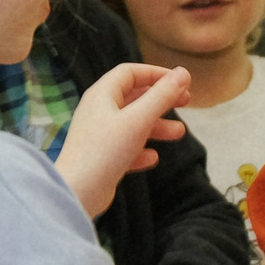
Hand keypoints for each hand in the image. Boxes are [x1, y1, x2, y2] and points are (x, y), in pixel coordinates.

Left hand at [56, 63, 189, 217]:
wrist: (77, 192)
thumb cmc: (106, 151)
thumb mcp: (139, 120)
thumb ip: (162, 95)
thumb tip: (183, 73)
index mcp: (102, 95)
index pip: (131, 72)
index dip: (157, 73)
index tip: (181, 81)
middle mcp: (99, 111)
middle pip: (134, 96)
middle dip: (161, 99)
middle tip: (186, 102)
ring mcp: (99, 134)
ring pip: (133, 123)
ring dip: (157, 125)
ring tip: (179, 133)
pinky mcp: (101, 157)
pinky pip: (125, 147)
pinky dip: (142, 148)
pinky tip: (153, 157)